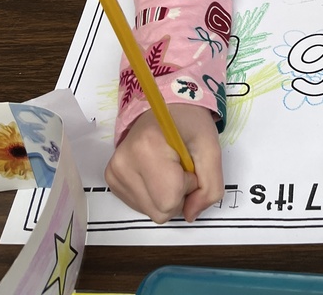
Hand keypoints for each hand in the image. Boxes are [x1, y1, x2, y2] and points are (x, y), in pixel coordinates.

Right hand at [105, 105, 222, 223]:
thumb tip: (190, 215)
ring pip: (149, 211)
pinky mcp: (111, 178)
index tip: (189, 165)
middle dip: (178, 194)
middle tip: (181, 167)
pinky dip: (154, 194)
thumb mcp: (212, 149)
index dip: (188, 186)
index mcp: (147, 148)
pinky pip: (139, 205)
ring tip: (169, 166)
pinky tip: (157, 172)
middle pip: (159, 211)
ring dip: (166, 195)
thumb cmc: (191, 123)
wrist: (168, 107)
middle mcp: (123, 162)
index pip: (170, 200)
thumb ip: (210, 187)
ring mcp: (113, 171)